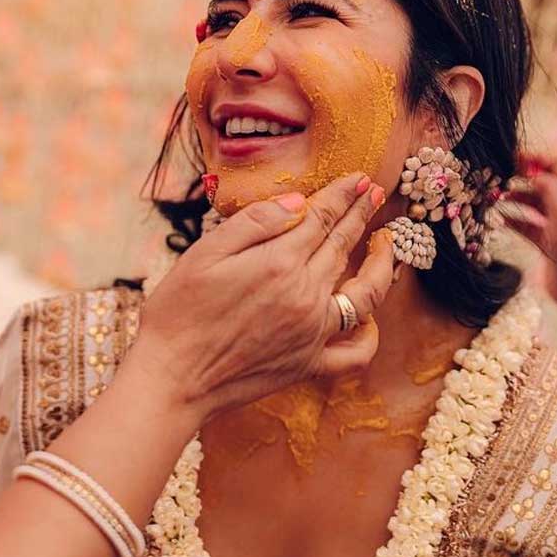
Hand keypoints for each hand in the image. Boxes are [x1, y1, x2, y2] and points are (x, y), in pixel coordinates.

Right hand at [131, 173, 394, 421]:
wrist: (171, 378)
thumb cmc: (177, 312)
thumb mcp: (204, 253)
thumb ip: (255, 222)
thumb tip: (298, 201)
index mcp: (279, 262)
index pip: (321, 218)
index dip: (342, 195)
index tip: (358, 178)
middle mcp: (305, 295)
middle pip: (343, 245)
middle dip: (361, 214)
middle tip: (374, 193)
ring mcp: (312, 333)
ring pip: (364, 293)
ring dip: (380, 263)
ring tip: (385, 243)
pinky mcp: (309, 365)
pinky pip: (355, 353)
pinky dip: (369, 334)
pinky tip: (369, 317)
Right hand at [503, 152, 556, 310]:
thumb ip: (550, 188)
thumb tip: (534, 173)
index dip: (539, 158)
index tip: (516, 156)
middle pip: (544, 183)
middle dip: (522, 177)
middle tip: (501, 175)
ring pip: (532, 203)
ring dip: (515, 198)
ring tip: (496, 197)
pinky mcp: (547, 242)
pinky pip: (526, 225)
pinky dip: (512, 219)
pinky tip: (498, 218)